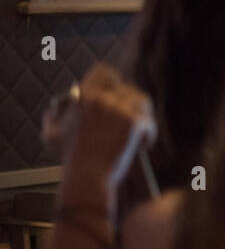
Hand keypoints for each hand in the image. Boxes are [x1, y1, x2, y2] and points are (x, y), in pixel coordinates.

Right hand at [50, 64, 155, 201]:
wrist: (86, 176)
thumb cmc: (70, 159)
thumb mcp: (52, 136)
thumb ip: (52, 116)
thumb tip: (56, 105)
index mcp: (82, 96)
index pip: (104, 71)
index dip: (114, 80)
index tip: (117, 92)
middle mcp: (100, 99)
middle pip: (127, 88)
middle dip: (131, 103)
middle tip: (132, 119)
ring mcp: (118, 109)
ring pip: (142, 100)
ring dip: (143, 114)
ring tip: (140, 129)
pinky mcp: (133, 122)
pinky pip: (149, 122)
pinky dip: (149, 134)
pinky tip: (144, 144)